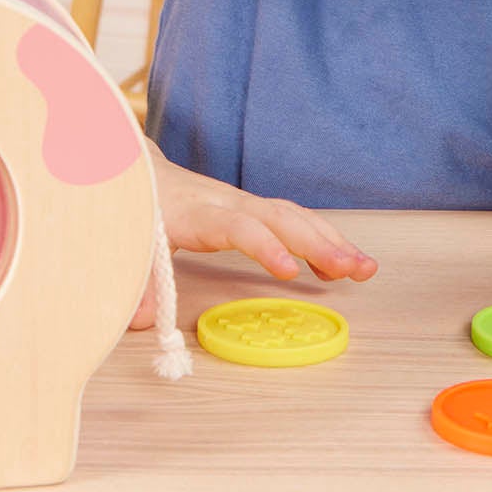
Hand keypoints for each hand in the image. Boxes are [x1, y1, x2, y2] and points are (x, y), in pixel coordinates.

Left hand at [134, 142, 376, 322]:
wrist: (134, 170)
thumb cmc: (134, 212)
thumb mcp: (127, 246)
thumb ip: (134, 284)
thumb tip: (140, 320)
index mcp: (193, 213)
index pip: (234, 226)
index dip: (262, 246)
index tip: (288, 272)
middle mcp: (224, 202)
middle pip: (277, 217)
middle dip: (318, 242)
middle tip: (354, 269)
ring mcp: (240, 202)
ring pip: (292, 215)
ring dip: (330, 241)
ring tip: (365, 270)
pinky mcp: (251, 208)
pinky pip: (291, 219)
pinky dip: (321, 239)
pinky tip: (342, 265)